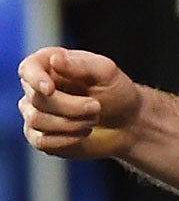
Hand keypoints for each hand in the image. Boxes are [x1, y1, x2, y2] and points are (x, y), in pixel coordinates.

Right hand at [19, 47, 140, 158]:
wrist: (127, 122)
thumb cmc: (116, 92)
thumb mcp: (106, 73)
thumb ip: (82, 65)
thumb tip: (55, 59)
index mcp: (48, 64)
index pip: (28, 68)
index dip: (35, 79)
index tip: (50, 89)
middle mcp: (36, 87)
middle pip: (37, 99)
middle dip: (71, 107)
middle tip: (97, 107)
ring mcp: (35, 112)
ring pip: (36, 120)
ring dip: (71, 123)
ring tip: (94, 119)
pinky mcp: (40, 136)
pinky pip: (40, 140)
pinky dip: (65, 139)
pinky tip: (84, 134)